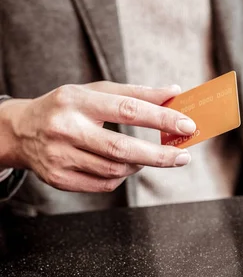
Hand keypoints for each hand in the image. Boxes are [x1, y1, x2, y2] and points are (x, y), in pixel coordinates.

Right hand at [0, 82, 195, 192]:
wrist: (20, 131)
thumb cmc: (67, 108)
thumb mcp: (95, 92)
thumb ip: (136, 93)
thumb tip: (174, 93)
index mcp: (77, 101)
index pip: (128, 109)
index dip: (161, 119)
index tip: (187, 125)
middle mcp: (66, 129)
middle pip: (122, 148)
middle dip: (159, 155)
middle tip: (183, 156)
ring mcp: (60, 156)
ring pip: (115, 170)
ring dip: (141, 165)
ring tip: (149, 157)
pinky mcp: (59, 178)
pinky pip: (103, 184)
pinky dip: (122, 177)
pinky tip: (125, 166)